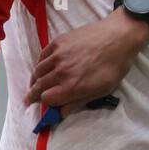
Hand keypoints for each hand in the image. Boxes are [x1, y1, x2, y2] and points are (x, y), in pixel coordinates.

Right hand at [26, 10, 148, 112]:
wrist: (119, 36)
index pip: (46, 99)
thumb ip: (79, 102)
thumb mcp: (103, 90)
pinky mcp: (58, 42)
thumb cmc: (115, 65)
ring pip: (37, 71)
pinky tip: (42, 68)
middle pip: (39, 87)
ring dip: (34, 80)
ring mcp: (58, 55)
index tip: (44, 105)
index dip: (45, 104)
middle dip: (33, 95)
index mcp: (72, 86)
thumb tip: (61, 113)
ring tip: (34, 85)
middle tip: (28, 99)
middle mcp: (61, 72)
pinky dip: (39, 64)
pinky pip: (42, 56)